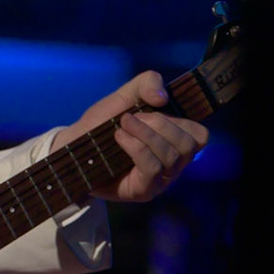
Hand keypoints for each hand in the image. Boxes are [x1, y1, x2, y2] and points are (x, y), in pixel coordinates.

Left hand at [53, 71, 209, 202]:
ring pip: (170, 156)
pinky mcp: (144, 190)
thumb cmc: (103, 123)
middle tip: (131, 117)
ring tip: (122, 126)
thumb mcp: (125, 95)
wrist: (74, 145)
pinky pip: (152, 169)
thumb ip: (147, 83)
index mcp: (175, 140)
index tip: (155, 108)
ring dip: (145, 135)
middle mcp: (173, 163)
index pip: (200, 135)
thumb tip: (164, 98)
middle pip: (188, 145)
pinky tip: (120, 137)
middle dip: (160, 125)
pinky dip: (137, 147)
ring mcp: (160, 179)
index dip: (182, 121)